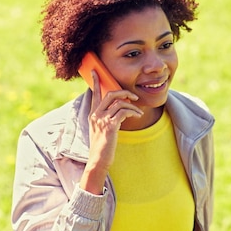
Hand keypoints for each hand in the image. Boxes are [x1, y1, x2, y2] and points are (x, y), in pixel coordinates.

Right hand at [79, 70, 141, 193]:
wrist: (98, 160)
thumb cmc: (102, 146)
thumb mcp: (101, 129)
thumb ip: (106, 118)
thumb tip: (118, 110)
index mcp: (92, 113)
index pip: (94, 93)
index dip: (95, 81)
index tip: (95, 70)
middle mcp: (95, 114)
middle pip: (110, 93)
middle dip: (124, 92)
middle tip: (133, 96)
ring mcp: (102, 120)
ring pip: (119, 102)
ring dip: (132, 105)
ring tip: (138, 111)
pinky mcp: (110, 126)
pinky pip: (123, 112)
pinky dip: (133, 112)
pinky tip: (137, 116)